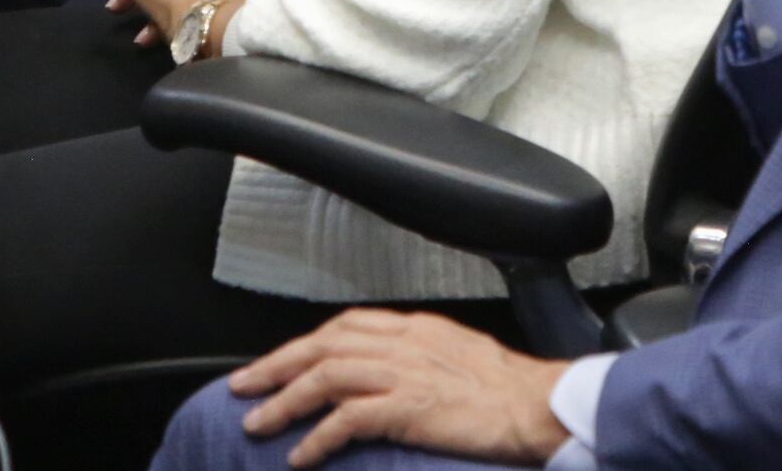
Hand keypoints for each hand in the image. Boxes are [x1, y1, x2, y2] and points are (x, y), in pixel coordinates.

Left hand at [226, 309, 570, 467]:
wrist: (538, 405)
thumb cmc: (509, 389)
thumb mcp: (459, 354)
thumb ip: (421, 356)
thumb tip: (390, 371)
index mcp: (415, 328)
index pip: (345, 325)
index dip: (304, 344)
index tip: (278, 362)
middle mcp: (403, 343)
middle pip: (322, 346)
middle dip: (275, 366)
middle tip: (243, 387)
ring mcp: (404, 374)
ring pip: (325, 377)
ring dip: (284, 401)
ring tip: (257, 424)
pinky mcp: (408, 408)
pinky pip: (347, 419)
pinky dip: (317, 437)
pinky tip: (300, 456)